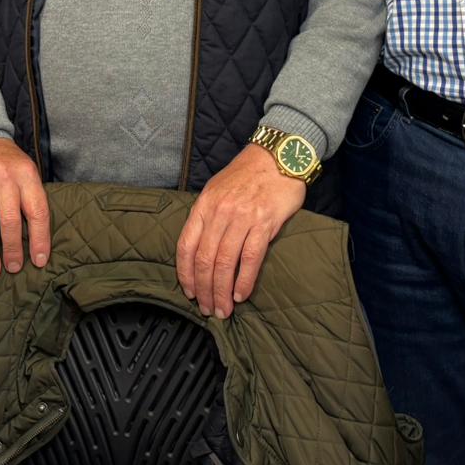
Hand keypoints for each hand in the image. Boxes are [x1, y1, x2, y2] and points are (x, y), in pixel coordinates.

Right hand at [0, 137, 49, 279]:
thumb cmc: (4, 161)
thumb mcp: (24, 170)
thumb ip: (30, 198)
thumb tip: (36, 239)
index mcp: (25, 173)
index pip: (36, 210)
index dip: (40, 238)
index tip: (39, 260)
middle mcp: (2, 175)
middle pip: (10, 219)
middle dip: (13, 249)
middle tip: (13, 269)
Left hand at [175, 144, 306, 318]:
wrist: (278, 156)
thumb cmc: (247, 175)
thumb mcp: (217, 189)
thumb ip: (207, 216)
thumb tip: (199, 249)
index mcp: (204, 205)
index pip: (186, 246)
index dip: (185, 274)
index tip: (190, 292)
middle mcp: (219, 212)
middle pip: (205, 260)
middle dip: (205, 290)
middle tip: (208, 309)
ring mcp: (242, 217)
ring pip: (225, 262)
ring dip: (222, 291)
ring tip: (224, 309)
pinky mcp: (264, 222)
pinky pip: (250, 258)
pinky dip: (244, 281)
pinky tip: (241, 295)